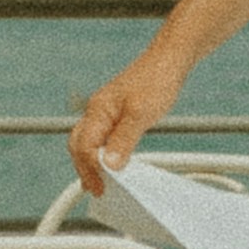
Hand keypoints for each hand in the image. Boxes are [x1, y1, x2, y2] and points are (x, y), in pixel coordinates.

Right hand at [67, 47, 178, 188]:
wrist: (170, 59)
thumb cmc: (156, 79)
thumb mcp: (142, 114)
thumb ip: (124, 139)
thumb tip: (110, 165)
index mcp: (98, 110)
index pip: (84, 146)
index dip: (90, 169)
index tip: (100, 187)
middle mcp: (97, 110)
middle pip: (79, 144)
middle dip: (83, 169)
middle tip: (95, 189)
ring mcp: (106, 110)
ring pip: (88, 140)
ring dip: (91, 161)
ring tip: (100, 181)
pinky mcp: (117, 111)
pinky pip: (102, 135)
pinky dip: (102, 151)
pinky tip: (112, 160)